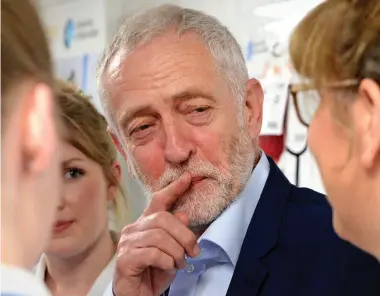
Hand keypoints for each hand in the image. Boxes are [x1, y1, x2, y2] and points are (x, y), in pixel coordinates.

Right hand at [113, 172, 200, 295]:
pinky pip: (153, 253)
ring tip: (180, 263)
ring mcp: (126, 243)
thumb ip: (177, 234)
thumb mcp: (172, 251)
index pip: (158, 201)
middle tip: (193, 251)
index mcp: (145, 223)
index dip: (174, 189)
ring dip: (176, 252)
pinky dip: (167, 261)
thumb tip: (184, 215)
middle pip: (163, 219)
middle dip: (184, 235)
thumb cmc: (154, 272)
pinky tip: (168, 268)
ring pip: (160, 237)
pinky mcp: (124, 259)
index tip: (187, 178)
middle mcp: (133, 229)